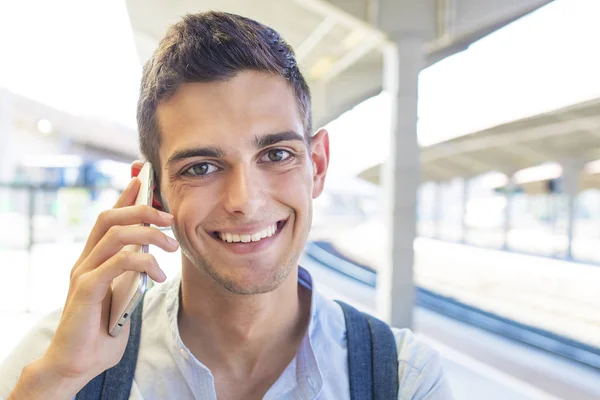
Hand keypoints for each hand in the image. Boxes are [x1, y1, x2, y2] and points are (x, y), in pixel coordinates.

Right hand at [35, 161, 177, 388]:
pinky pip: (116, 262)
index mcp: (94, 259)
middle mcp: (85, 260)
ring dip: (149, 235)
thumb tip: (153, 255)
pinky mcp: (86, 289)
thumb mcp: (124, 295)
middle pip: (109, 217)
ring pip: (114, 235)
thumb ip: (133, 274)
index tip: (144, 180)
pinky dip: (142, 262)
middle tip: (170, 218)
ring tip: (170, 248)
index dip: (125, 196)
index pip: (109, 218)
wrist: (77, 364)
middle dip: (142, 209)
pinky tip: (158, 276)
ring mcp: (83, 273)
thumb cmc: (103, 331)